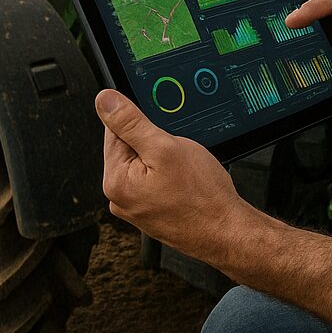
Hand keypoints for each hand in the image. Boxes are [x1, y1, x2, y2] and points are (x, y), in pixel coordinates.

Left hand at [96, 90, 254, 262]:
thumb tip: (104, 101)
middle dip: (154, 143)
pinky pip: (155, 180)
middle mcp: (120, 198)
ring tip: (183, 173)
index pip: (114, 131)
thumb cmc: (201, 197)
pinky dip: (170, 175)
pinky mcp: (152, 211)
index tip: (161, 132)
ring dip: (164, 159)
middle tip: (177, 155)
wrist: (226, 231)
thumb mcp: (164, 147)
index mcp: (115, 181)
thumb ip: (130, 122)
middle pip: (130, 148)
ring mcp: (136, 207)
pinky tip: (185, 183)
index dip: (142, 124)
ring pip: (146, 164)